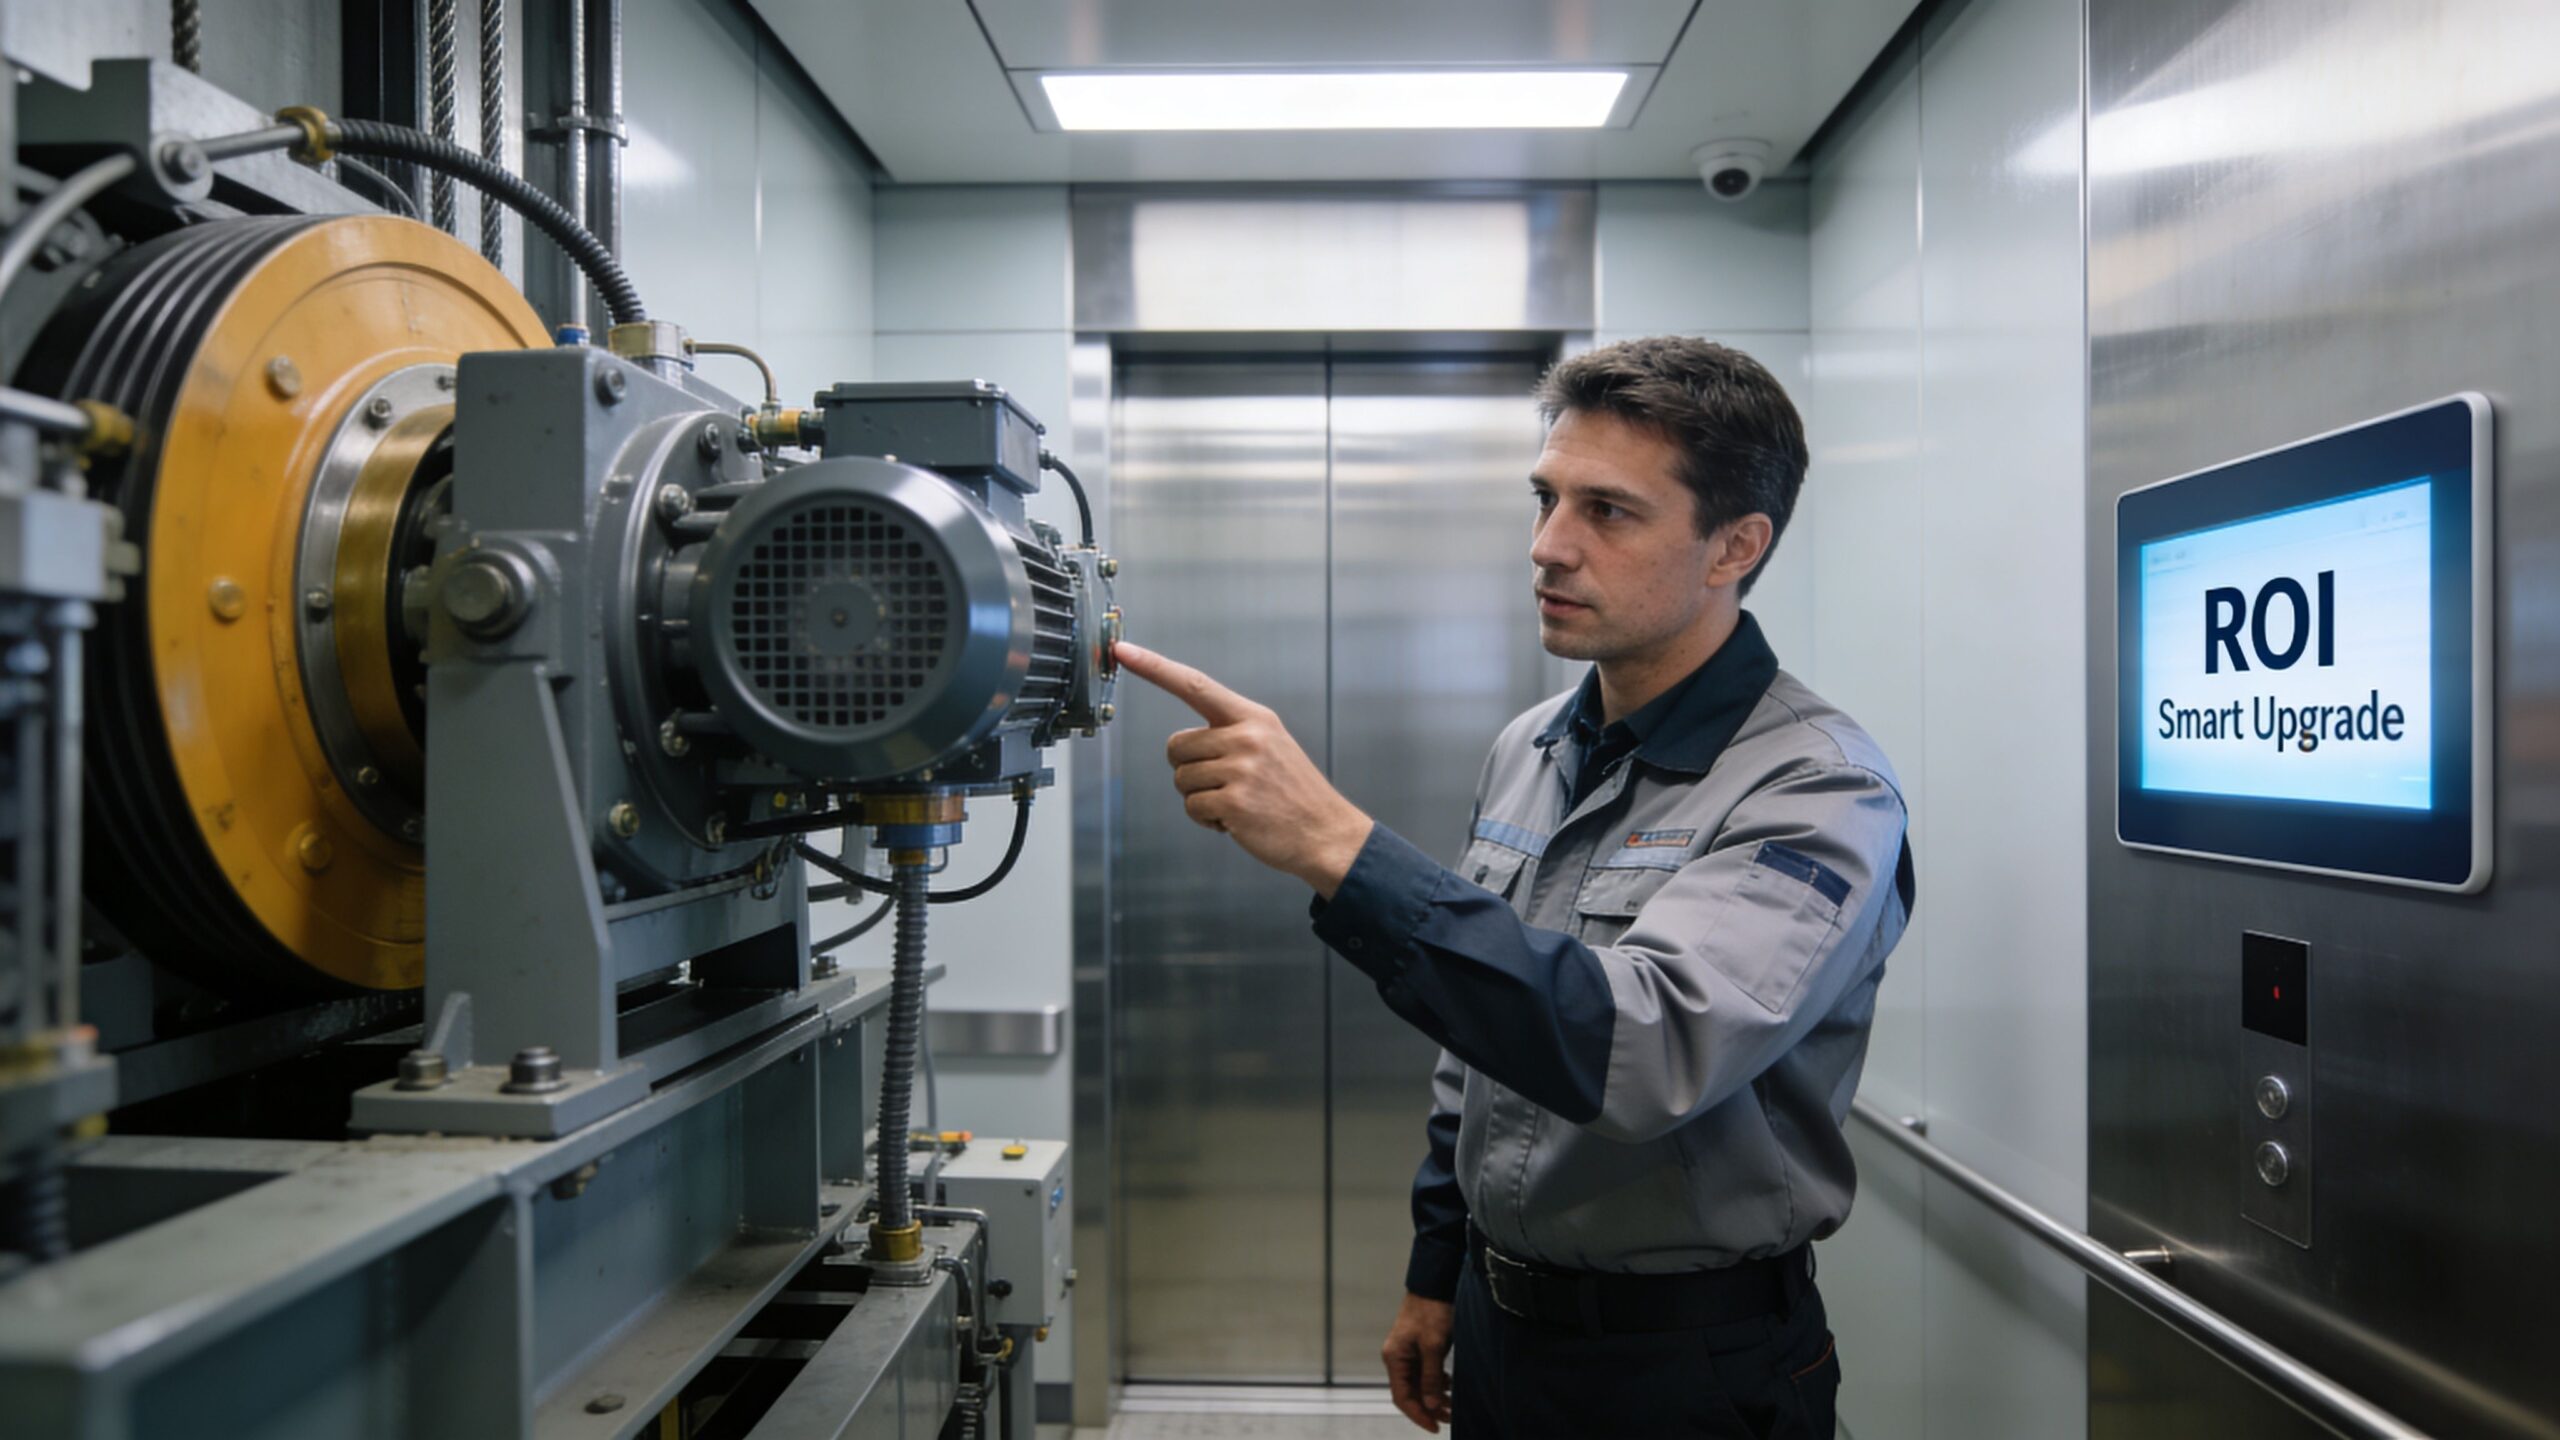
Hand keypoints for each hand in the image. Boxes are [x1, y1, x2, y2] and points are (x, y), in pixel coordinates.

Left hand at [1113, 641, 1373, 897]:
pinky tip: (1236, 821)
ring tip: (1237, 802)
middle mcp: (1247, 737)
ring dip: (1201, 797)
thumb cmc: (1292, 792)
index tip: (1123, 650)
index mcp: (1253, 717)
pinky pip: (1192, 807)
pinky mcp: (1234, 803)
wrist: (1326, 832)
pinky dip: (1207, 820)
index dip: (1154, 667)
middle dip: (1190, 768)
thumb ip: (1230, 733)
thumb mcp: (1271, 744)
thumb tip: (1181, 742)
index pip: (1194, 684)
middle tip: (1225, 783)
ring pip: (1181, 779)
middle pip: (1176, 746)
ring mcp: (1241, 770)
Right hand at [1382, 1292, 1456, 1431]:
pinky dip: (1437, 1383)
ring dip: (1434, 1397)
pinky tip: (1449, 1385)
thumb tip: (1430, 1405)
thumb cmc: (1432, 1310)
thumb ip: (1431, 1377)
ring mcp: (1409, 1353)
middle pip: (1410, 1392)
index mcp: (1395, 1358)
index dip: (1418, 1414)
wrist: (1436, 1283)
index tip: (1435, 1427)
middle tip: (1449, 1419)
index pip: (1402, 1396)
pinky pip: (1426, 1373)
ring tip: (1452, 1406)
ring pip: (1419, 1384)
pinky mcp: (1420, 1348)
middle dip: (1428, 1408)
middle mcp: (1398, 1358)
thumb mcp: (1433, 1346)